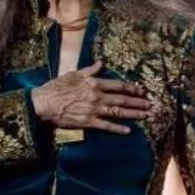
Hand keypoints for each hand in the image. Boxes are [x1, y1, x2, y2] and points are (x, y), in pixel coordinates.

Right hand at [30, 61, 148, 133]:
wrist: (44, 103)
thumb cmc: (57, 87)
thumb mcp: (74, 74)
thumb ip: (90, 70)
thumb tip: (101, 63)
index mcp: (94, 83)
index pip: (118, 86)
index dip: (132, 89)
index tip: (142, 91)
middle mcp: (97, 96)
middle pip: (122, 100)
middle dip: (138, 102)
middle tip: (151, 105)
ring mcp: (94, 110)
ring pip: (118, 112)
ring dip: (133, 114)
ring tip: (146, 116)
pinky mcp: (88, 122)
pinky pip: (106, 125)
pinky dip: (118, 128)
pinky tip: (128, 130)